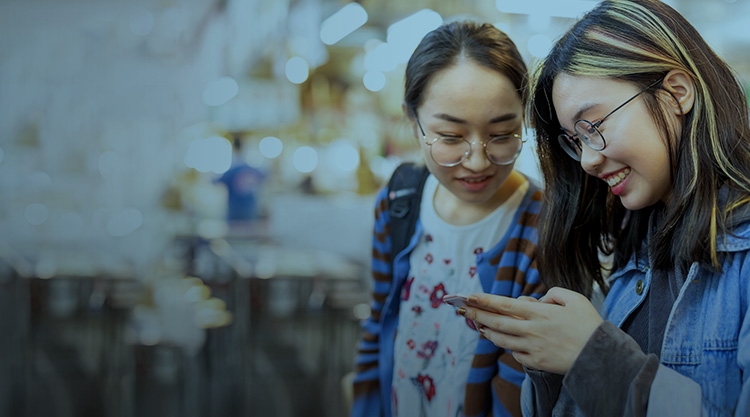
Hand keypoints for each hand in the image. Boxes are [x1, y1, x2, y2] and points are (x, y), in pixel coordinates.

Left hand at [462, 287, 602, 373]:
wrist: (601, 357)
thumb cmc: (590, 325)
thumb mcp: (574, 299)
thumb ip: (553, 294)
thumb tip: (536, 300)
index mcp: (540, 313)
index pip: (505, 304)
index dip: (485, 300)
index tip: (469, 296)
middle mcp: (532, 330)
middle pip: (497, 322)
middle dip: (477, 315)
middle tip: (461, 310)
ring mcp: (533, 348)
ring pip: (502, 340)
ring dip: (487, 331)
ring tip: (478, 325)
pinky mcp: (536, 362)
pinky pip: (515, 354)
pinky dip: (508, 346)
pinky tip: (503, 340)